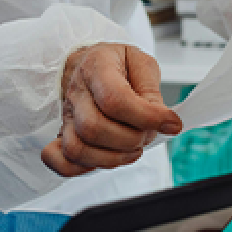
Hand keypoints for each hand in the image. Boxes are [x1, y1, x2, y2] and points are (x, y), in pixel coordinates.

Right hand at [41, 44, 182, 177]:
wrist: (89, 63)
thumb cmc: (116, 64)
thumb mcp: (140, 62)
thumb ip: (151, 90)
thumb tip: (163, 121)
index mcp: (96, 66)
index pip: (115, 99)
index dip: (146, 117)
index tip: (170, 122)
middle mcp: (77, 91)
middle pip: (93, 127)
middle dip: (130, 139)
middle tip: (147, 133)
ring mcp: (68, 115)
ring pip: (78, 148)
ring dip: (113, 157)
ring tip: (133, 148)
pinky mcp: (64, 133)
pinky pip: (61, 160)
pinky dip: (81, 168)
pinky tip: (105, 159)